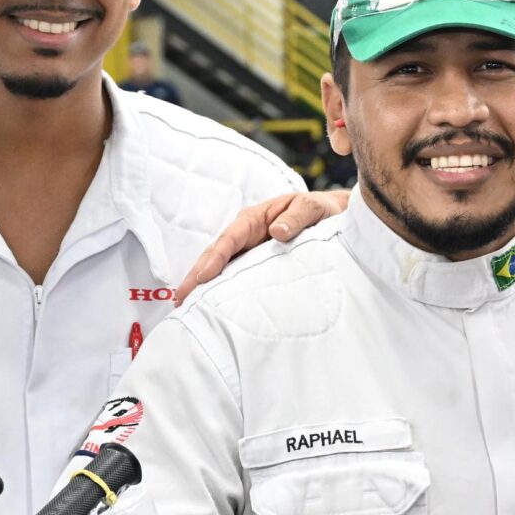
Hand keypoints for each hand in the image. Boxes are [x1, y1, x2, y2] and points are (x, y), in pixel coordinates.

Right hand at [175, 190, 351, 301]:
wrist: (334, 217)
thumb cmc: (320, 210)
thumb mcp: (312, 207)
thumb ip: (297, 217)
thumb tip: (277, 231)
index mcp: (253, 219)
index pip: (229, 239)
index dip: (215, 258)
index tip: (202, 276)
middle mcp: (245, 236)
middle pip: (215, 256)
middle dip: (196, 276)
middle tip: (180, 299)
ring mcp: (248, 252)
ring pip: (221, 269)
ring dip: (202, 286)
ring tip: (186, 307)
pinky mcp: (255, 266)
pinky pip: (235, 277)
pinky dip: (221, 290)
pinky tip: (211, 307)